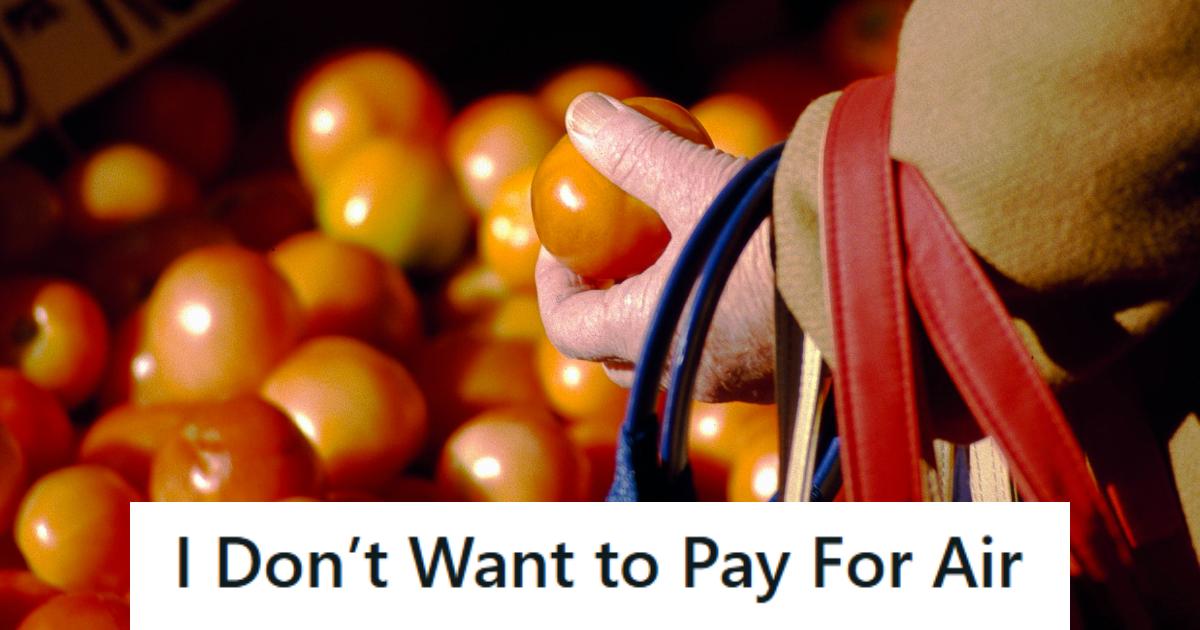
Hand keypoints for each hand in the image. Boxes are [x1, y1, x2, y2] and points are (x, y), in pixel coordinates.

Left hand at [535, 92, 775, 402]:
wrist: (879, 270)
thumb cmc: (775, 229)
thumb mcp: (695, 179)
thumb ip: (633, 151)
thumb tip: (582, 114)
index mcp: (647, 333)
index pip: (568, 330)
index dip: (555, 287)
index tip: (567, 246)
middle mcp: (683, 372)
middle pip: (613, 354)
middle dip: (604, 308)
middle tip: (615, 258)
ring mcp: (734, 384)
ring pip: (671, 358)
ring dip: (659, 316)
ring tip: (677, 260)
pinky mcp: (777, 381)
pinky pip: (725, 359)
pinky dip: (710, 324)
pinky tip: (736, 276)